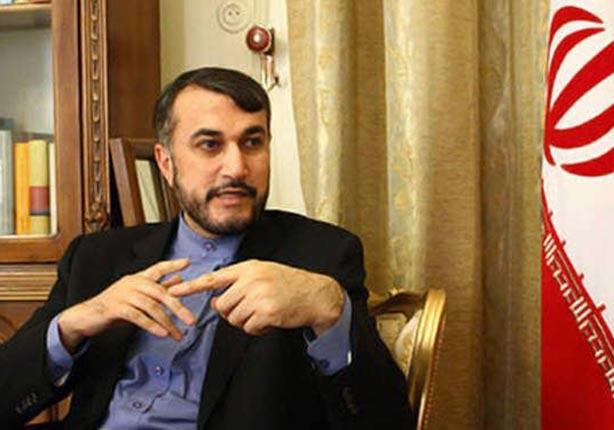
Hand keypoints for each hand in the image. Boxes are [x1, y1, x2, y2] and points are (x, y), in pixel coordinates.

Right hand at [58, 259, 195, 352]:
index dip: (172, 265)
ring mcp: (123, 294)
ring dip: (166, 323)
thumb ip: (158, 288)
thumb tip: (179, 279)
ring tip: (177, 334)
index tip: (188, 262)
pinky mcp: (115, 308)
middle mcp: (132, 283)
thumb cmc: (115, 306)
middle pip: (160, 293)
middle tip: (191, 320)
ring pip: (151, 307)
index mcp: (138, 278)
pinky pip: (138, 317)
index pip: (158, 267)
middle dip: (178, 307)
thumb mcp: (138, 295)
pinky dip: (151, 326)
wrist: (85, 317)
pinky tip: (161, 334)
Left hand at [168, 260, 344, 335]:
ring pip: (234, 318)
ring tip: (264, 313)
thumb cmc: (288, 284)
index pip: (214, 277)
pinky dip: (258, 329)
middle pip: (222, 305)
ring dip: (246, 321)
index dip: (192, 286)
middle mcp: (252, 280)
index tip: (174, 291)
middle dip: (232, 312)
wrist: (315, 294)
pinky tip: (271, 321)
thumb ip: (238, 284)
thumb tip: (215, 302)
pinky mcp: (267, 312)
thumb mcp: (262, 275)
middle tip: (250, 310)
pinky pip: (249, 328)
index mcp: (248, 268)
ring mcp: (259, 296)